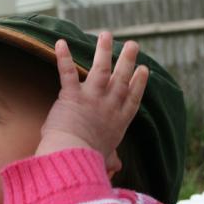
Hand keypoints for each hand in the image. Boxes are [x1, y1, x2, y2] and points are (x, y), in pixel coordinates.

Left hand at [35, 32, 148, 166]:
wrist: (72, 156)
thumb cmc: (86, 161)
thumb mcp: (104, 160)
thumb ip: (110, 159)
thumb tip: (116, 168)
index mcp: (118, 123)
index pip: (132, 99)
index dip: (138, 84)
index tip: (143, 70)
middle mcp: (108, 107)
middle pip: (121, 79)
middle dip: (127, 61)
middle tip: (132, 45)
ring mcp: (92, 98)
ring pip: (101, 69)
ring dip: (103, 51)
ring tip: (106, 35)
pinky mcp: (72, 95)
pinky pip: (67, 72)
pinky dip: (63, 57)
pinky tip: (60, 42)